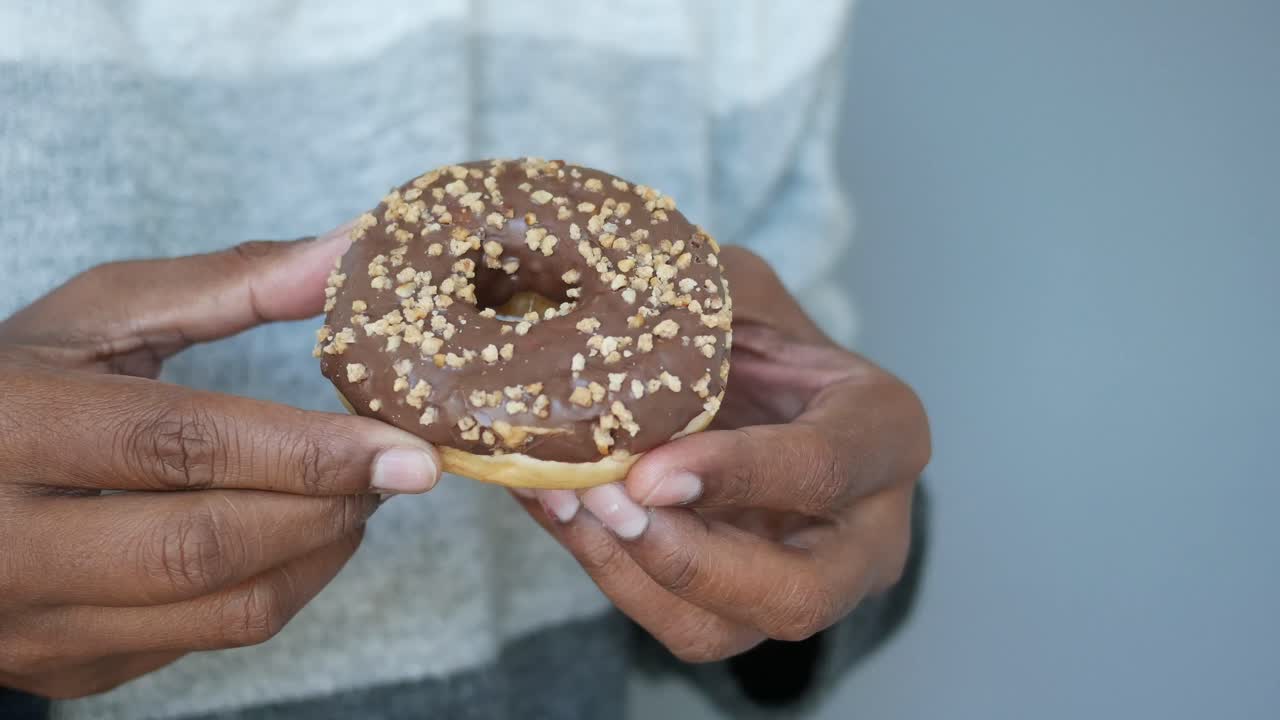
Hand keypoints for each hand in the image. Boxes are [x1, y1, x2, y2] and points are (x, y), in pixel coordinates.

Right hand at [0, 227, 440, 698]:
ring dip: (321, 553)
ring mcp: (34, 622)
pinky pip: (210, 642)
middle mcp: (6, 543)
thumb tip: (349, 252)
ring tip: (352, 494)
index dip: (306, 450)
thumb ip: (225, 283)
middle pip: (207, 545)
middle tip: (394, 470)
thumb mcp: (97, 318)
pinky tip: (296, 536)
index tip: (407, 450)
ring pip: (225, 611)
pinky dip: (281, 586)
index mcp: (8, 426)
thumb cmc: (19, 384)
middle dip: (329, 507)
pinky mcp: (68, 668)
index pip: (180, 446)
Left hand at [515, 248, 929, 661]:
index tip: (647, 470)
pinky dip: (605, 570)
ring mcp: (809, 586)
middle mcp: (869, 530)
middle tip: (604, 502)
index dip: (739, 474)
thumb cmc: (754, 337)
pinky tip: (557, 507)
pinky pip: (674, 622)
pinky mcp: (744, 613)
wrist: (752, 388)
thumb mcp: (738, 294)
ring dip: (628, 571)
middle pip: (799, 594)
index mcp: (885, 433)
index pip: (827, 468)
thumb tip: (602, 317)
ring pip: (723, 630)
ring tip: (562, 499)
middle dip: (687, 559)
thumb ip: (694, 303)